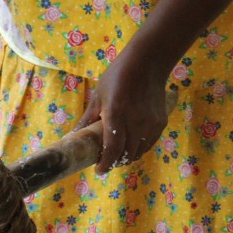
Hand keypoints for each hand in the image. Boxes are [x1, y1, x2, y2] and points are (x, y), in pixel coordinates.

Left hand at [75, 48, 169, 174]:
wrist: (148, 63)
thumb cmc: (117, 77)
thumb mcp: (98, 96)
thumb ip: (87, 119)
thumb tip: (72, 136)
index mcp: (116, 116)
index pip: (112, 150)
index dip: (105, 164)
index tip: (99, 170)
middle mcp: (136, 124)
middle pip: (125, 156)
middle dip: (114, 162)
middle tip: (106, 161)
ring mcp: (150, 125)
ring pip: (138, 153)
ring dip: (127, 157)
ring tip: (118, 153)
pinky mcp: (160, 123)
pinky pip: (148, 145)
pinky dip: (138, 149)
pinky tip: (131, 143)